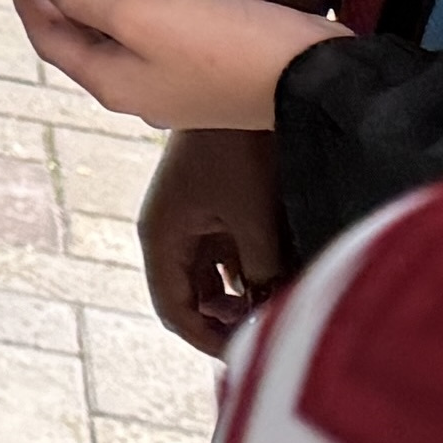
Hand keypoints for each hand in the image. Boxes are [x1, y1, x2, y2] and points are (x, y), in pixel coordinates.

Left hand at [5, 0, 342, 132]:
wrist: (310, 76)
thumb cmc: (226, 44)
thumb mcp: (140, 12)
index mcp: (111, 81)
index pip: (50, 38)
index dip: (28, 0)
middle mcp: (136, 91)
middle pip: (80, 38)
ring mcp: (172, 85)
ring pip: (116, 36)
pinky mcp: (205, 73)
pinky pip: (150, 37)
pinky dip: (132, 4)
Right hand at [137, 128, 292, 359]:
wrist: (247, 85)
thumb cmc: (240, 149)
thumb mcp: (252, 220)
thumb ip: (260, 275)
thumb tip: (273, 318)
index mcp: (162, 236)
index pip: (177, 311)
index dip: (211, 341)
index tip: (249, 357)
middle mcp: (168, 232)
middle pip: (191, 299)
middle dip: (228, 322)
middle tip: (268, 336)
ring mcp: (189, 219)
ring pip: (210, 280)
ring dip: (241, 298)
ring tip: (279, 308)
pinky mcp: (210, 206)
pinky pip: (223, 255)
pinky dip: (248, 273)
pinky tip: (281, 277)